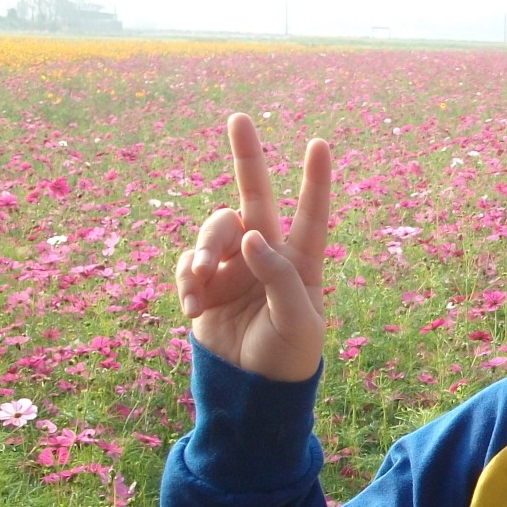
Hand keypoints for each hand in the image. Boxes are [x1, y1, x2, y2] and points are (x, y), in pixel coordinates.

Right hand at [175, 114, 331, 381]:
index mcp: (301, 261)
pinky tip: (194, 306)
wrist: (251, 389)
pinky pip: (188, 261)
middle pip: (255, 196)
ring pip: (214, 230)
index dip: (315, 180)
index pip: (311, 214)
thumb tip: (251, 236)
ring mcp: (233, 264)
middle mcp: (266, 253)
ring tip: (201, 282)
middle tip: (239, 118)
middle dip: (247, 156)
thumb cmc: (287, 356)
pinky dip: (187, 278)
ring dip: (204, 249)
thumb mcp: (297, 322)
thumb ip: (279, 276)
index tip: (319, 143)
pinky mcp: (203, 280)